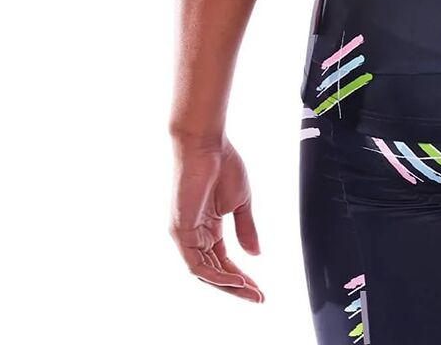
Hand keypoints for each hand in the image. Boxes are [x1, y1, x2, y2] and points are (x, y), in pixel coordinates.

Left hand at [170, 137, 263, 301]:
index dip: (242, 276)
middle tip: (258, 297)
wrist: (207, 143)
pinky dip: (216, 274)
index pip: (223, 260)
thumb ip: (246, 229)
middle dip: (237, 287)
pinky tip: (235, 279)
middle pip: (215, 270)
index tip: (260, 289)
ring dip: (228, 284)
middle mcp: (194, 234)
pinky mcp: (180, 231)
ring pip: (205, 272)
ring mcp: (186, 234)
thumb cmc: (223, 164)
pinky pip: (196, 263)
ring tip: (250, 291)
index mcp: (208, 227)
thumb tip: (255, 254)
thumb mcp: (241, 202)